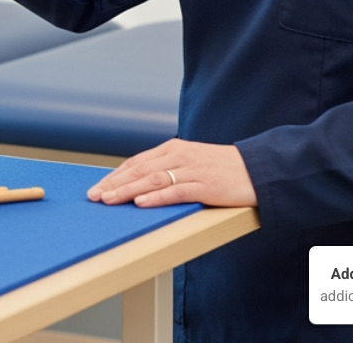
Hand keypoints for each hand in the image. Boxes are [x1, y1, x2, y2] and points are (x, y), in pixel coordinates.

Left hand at [87, 139, 256, 208]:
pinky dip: (156, 197)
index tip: (98, 186)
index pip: (137, 162)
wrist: (258, 169)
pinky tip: (140, 203)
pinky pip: (175, 191)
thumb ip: (170, 170)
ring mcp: (191, 171)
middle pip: (139, 170)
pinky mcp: (204, 186)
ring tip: (108, 199)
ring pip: (152, 180)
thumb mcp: (192, 163)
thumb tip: (143, 185)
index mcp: (173, 149)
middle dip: (113, 184)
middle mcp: (179, 156)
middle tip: (94, 196)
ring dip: (127, 190)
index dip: (115, 175)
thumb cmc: (224, 169)